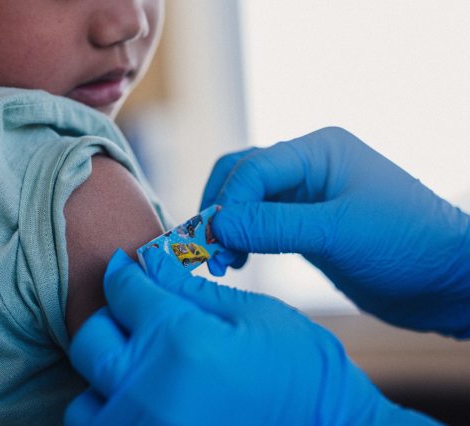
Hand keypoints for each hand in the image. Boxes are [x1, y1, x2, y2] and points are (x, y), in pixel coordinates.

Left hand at [65, 249, 434, 424]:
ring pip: (84, 397)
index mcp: (181, 341)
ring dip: (106, 374)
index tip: (126, 268)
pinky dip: (111, 413)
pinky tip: (145, 401)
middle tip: (138, 316)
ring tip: (140, 366)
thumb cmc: (304, 372)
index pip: (125, 290)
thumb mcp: (255, 315)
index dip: (123, 271)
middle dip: (110, 317)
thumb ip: (191, 289)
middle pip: (91, 339)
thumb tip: (148, 260)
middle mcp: (148, 392)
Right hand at [202, 127, 469, 337]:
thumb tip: (218, 226)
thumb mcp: (339, 232)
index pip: (252, 168)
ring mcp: (305, 197)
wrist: (446, 279)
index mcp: (318, 151)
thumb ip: (275, 226)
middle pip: (240, 177)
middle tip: (211, 252)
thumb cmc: (406, 244)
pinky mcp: (304, 225)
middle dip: (221, 212)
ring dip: (228, 228)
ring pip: (246, 202)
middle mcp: (307, 167)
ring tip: (224, 262)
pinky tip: (239, 261)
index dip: (228, 203)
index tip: (216, 242)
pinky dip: (243, 240)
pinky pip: (260, 224)